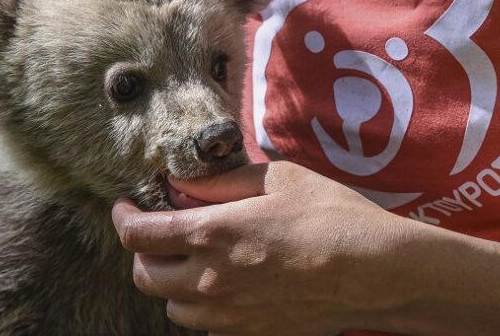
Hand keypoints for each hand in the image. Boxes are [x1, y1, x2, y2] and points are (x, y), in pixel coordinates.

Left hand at [112, 161, 403, 334]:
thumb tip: (182, 183)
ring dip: (170, 283)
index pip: (140, 235)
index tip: (125, 207)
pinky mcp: (250, 335)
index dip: (123, 218)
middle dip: (141, 252)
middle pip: (145, 276)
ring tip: (190, 262)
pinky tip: (225, 288)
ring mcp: (229, 316)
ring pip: (172, 309)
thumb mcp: (277, 179)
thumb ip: (221, 181)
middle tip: (156, 233)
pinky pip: (206, 327)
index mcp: (213, 234)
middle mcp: (211, 280)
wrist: (376, 273)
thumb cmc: (331, 217)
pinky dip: (202, 307)